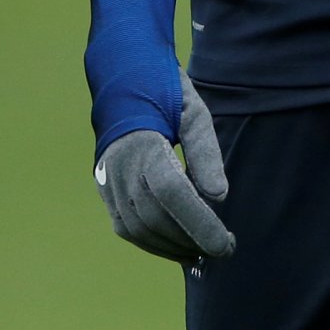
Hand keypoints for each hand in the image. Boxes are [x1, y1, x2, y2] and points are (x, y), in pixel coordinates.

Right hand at [93, 71, 234, 263]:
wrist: (121, 79)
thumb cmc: (164, 92)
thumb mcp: (193, 112)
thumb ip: (205, 154)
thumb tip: (219, 198)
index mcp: (143, 142)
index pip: (170, 193)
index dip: (198, 223)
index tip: (225, 243)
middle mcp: (118, 165)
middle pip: (155, 217)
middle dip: (192, 240)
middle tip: (224, 247)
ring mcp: (106, 179)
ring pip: (139, 229)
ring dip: (174, 247)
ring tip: (205, 250)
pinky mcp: (103, 190)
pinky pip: (127, 228)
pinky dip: (155, 243)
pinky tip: (179, 245)